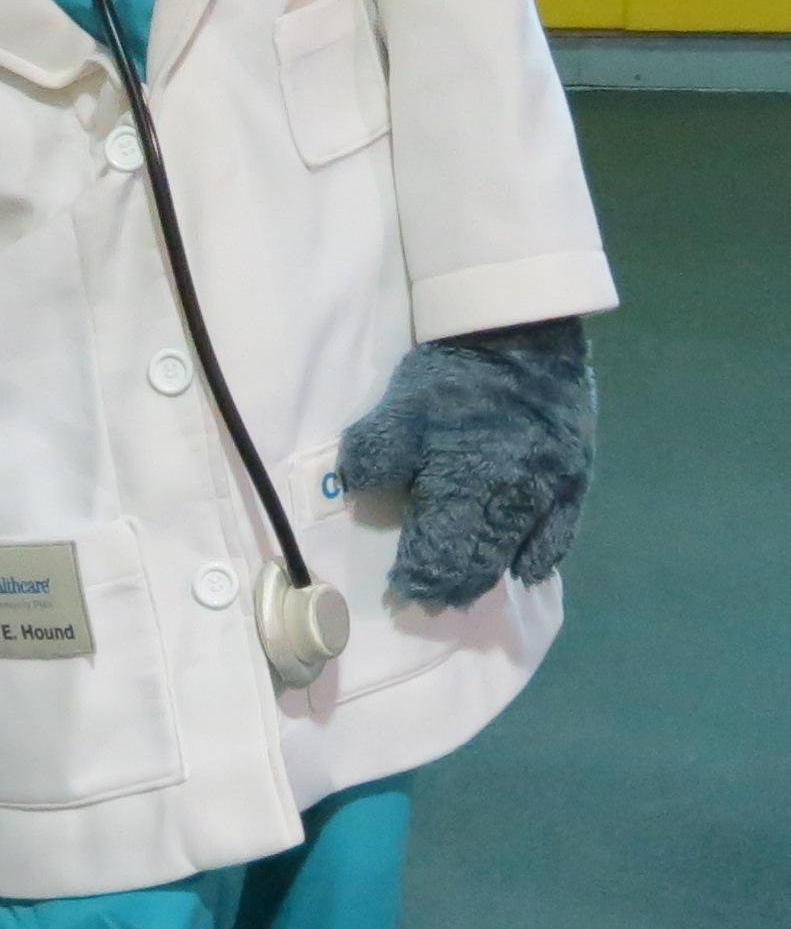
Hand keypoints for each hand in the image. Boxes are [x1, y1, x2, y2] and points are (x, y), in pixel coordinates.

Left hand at [338, 317, 594, 608]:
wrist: (519, 329)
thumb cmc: (451, 374)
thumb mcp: (397, 410)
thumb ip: (372, 458)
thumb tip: (353, 494)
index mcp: (462, 488)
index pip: (437, 556)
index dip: (418, 580)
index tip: (403, 594)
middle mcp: (509, 501)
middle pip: (478, 563)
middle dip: (451, 585)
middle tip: (431, 599)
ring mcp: (548, 492)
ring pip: (514, 552)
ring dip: (488, 574)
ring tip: (468, 587)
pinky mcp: (575, 475)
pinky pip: (560, 533)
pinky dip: (540, 557)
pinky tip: (526, 571)